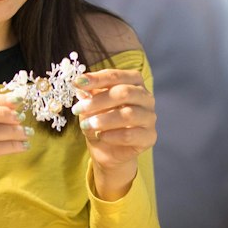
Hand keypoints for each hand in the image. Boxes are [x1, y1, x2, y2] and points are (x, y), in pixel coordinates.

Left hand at [72, 69, 156, 200]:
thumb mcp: (91, 108)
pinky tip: (100, 136)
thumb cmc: (101, 122)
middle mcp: (145, 97)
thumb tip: (81, 88)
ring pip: (128, 114)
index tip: (77, 82)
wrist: (109, 151)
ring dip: (104, 119)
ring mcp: (150, 117)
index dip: (96, 79)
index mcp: (133, 82)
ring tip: (87, 124)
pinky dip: (112, 135)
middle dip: (98, 100)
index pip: (115, 76)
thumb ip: (88, 97)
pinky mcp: (149, 137)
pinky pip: (130, 134)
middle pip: (124, 93)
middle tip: (78, 109)